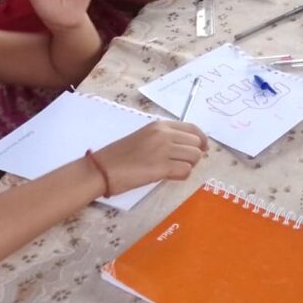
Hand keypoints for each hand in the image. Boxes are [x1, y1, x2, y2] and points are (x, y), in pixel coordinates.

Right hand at [93, 121, 208, 193]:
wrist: (101, 170)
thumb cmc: (119, 156)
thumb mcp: (144, 138)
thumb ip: (165, 138)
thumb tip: (188, 147)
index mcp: (159, 125)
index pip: (192, 128)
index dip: (201, 140)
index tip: (202, 148)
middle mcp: (164, 134)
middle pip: (197, 143)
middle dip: (194, 155)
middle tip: (182, 163)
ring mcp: (163, 150)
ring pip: (195, 156)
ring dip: (189, 165)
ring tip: (174, 170)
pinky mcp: (161, 167)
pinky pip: (185, 170)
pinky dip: (181, 175)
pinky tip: (169, 176)